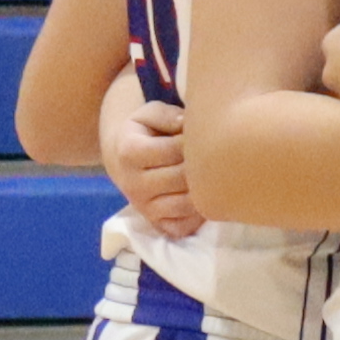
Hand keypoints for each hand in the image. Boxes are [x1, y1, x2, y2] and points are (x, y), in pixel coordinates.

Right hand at [98, 86, 202, 242]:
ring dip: (206, 190)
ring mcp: (144, 207)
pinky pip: (185, 226)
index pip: (176, 150)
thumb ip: (169, 116)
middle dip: (204, 164)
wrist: (124, 159)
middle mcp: (134, 184)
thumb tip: (187, 126)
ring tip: (212, 174)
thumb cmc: (144, 132)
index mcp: (130, 152)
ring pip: (187, 204)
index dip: (196, 141)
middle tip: (215, 155)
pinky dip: (199, 214)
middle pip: (183, 178)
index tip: (203, 135)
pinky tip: (204, 196)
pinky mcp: (156, 223)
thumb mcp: (150, 114)